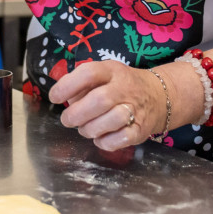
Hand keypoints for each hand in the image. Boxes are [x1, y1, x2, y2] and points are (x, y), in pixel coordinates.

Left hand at [47, 60, 164, 150]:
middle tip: (67, 120)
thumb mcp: (103, 75)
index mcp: (111, 71)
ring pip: (111, 120)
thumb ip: (81, 85)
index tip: (54, 97)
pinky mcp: (141, 130)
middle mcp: (125, 88)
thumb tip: (61, 97)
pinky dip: (105, 142)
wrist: (158, 96)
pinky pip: (121, 139)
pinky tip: (100, 138)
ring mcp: (135, 109)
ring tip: (84, 129)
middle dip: (77, 114)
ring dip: (90, 129)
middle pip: (100, 100)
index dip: (67, 86)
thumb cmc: (120, 86)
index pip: (89, 73)